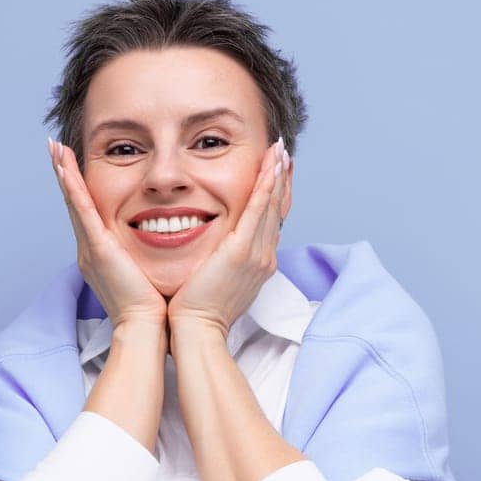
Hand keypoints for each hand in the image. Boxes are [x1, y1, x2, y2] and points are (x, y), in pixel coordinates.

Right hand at [48, 139, 166, 334]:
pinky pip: (83, 212)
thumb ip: (146, 257)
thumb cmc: (153, 309)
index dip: (80, 189)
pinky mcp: (99, 251)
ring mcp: (91, 250)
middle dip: (65, 175)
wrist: (146, 329)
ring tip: (55, 148)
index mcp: (101, 255)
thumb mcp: (147, 273)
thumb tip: (166, 244)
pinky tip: (64, 167)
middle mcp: (90, 251)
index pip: (89, 214)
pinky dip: (72, 188)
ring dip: (63, 174)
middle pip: (76, 204)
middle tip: (55, 148)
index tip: (73, 165)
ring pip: (75, 203)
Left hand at [165, 137, 290, 347]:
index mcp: (257, 263)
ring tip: (279, 150)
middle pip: (276, 209)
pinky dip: (266, 186)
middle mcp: (264, 257)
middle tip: (283, 152)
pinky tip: (270, 166)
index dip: (275, 194)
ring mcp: (257, 254)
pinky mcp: (242, 252)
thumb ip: (220, 261)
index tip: (276, 172)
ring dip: (276, 175)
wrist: (197, 330)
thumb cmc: (197, 311)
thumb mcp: (216, 281)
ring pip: (271, 205)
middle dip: (280, 178)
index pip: (269, 221)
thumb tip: (215, 251)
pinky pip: (258, 210)